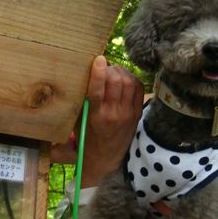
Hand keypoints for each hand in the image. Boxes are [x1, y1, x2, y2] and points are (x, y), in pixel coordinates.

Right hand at [77, 56, 143, 186]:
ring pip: (129, 82)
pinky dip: (131, 77)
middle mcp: (114, 114)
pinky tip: (123, 78)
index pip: (98, 91)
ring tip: (112, 71)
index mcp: (96, 117)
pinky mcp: (137, 113)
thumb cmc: (87, 138)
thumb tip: (81, 76)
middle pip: (116, 82)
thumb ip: (81, 102)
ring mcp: (128, 113)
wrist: (106, 159)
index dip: (98, 72)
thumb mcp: (79, 122)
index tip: (97, 59)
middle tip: (103, 68)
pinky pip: (138, 88)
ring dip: (120, 71)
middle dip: (109, 69)